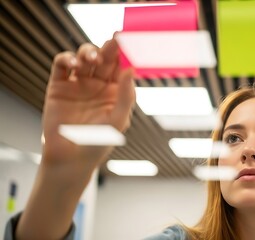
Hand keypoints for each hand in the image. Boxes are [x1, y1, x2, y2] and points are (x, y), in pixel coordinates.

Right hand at [42, 38, 134, 170]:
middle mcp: (98, 85)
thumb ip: (126, 95)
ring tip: (92, 59)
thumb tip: (131, 69)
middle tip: (114, 40)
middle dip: (110, 48)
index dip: (126, 54)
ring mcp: (79, 84)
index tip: (131, 42)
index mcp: (116, 91)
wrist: (70, 159)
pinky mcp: (59, 86)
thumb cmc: (98, 143)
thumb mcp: (118, 120)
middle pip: (105, 59)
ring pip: (84, 58)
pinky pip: (62, 66)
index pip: (122, 67)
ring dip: (88, 52)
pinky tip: (72, 63)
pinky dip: (66, 59)